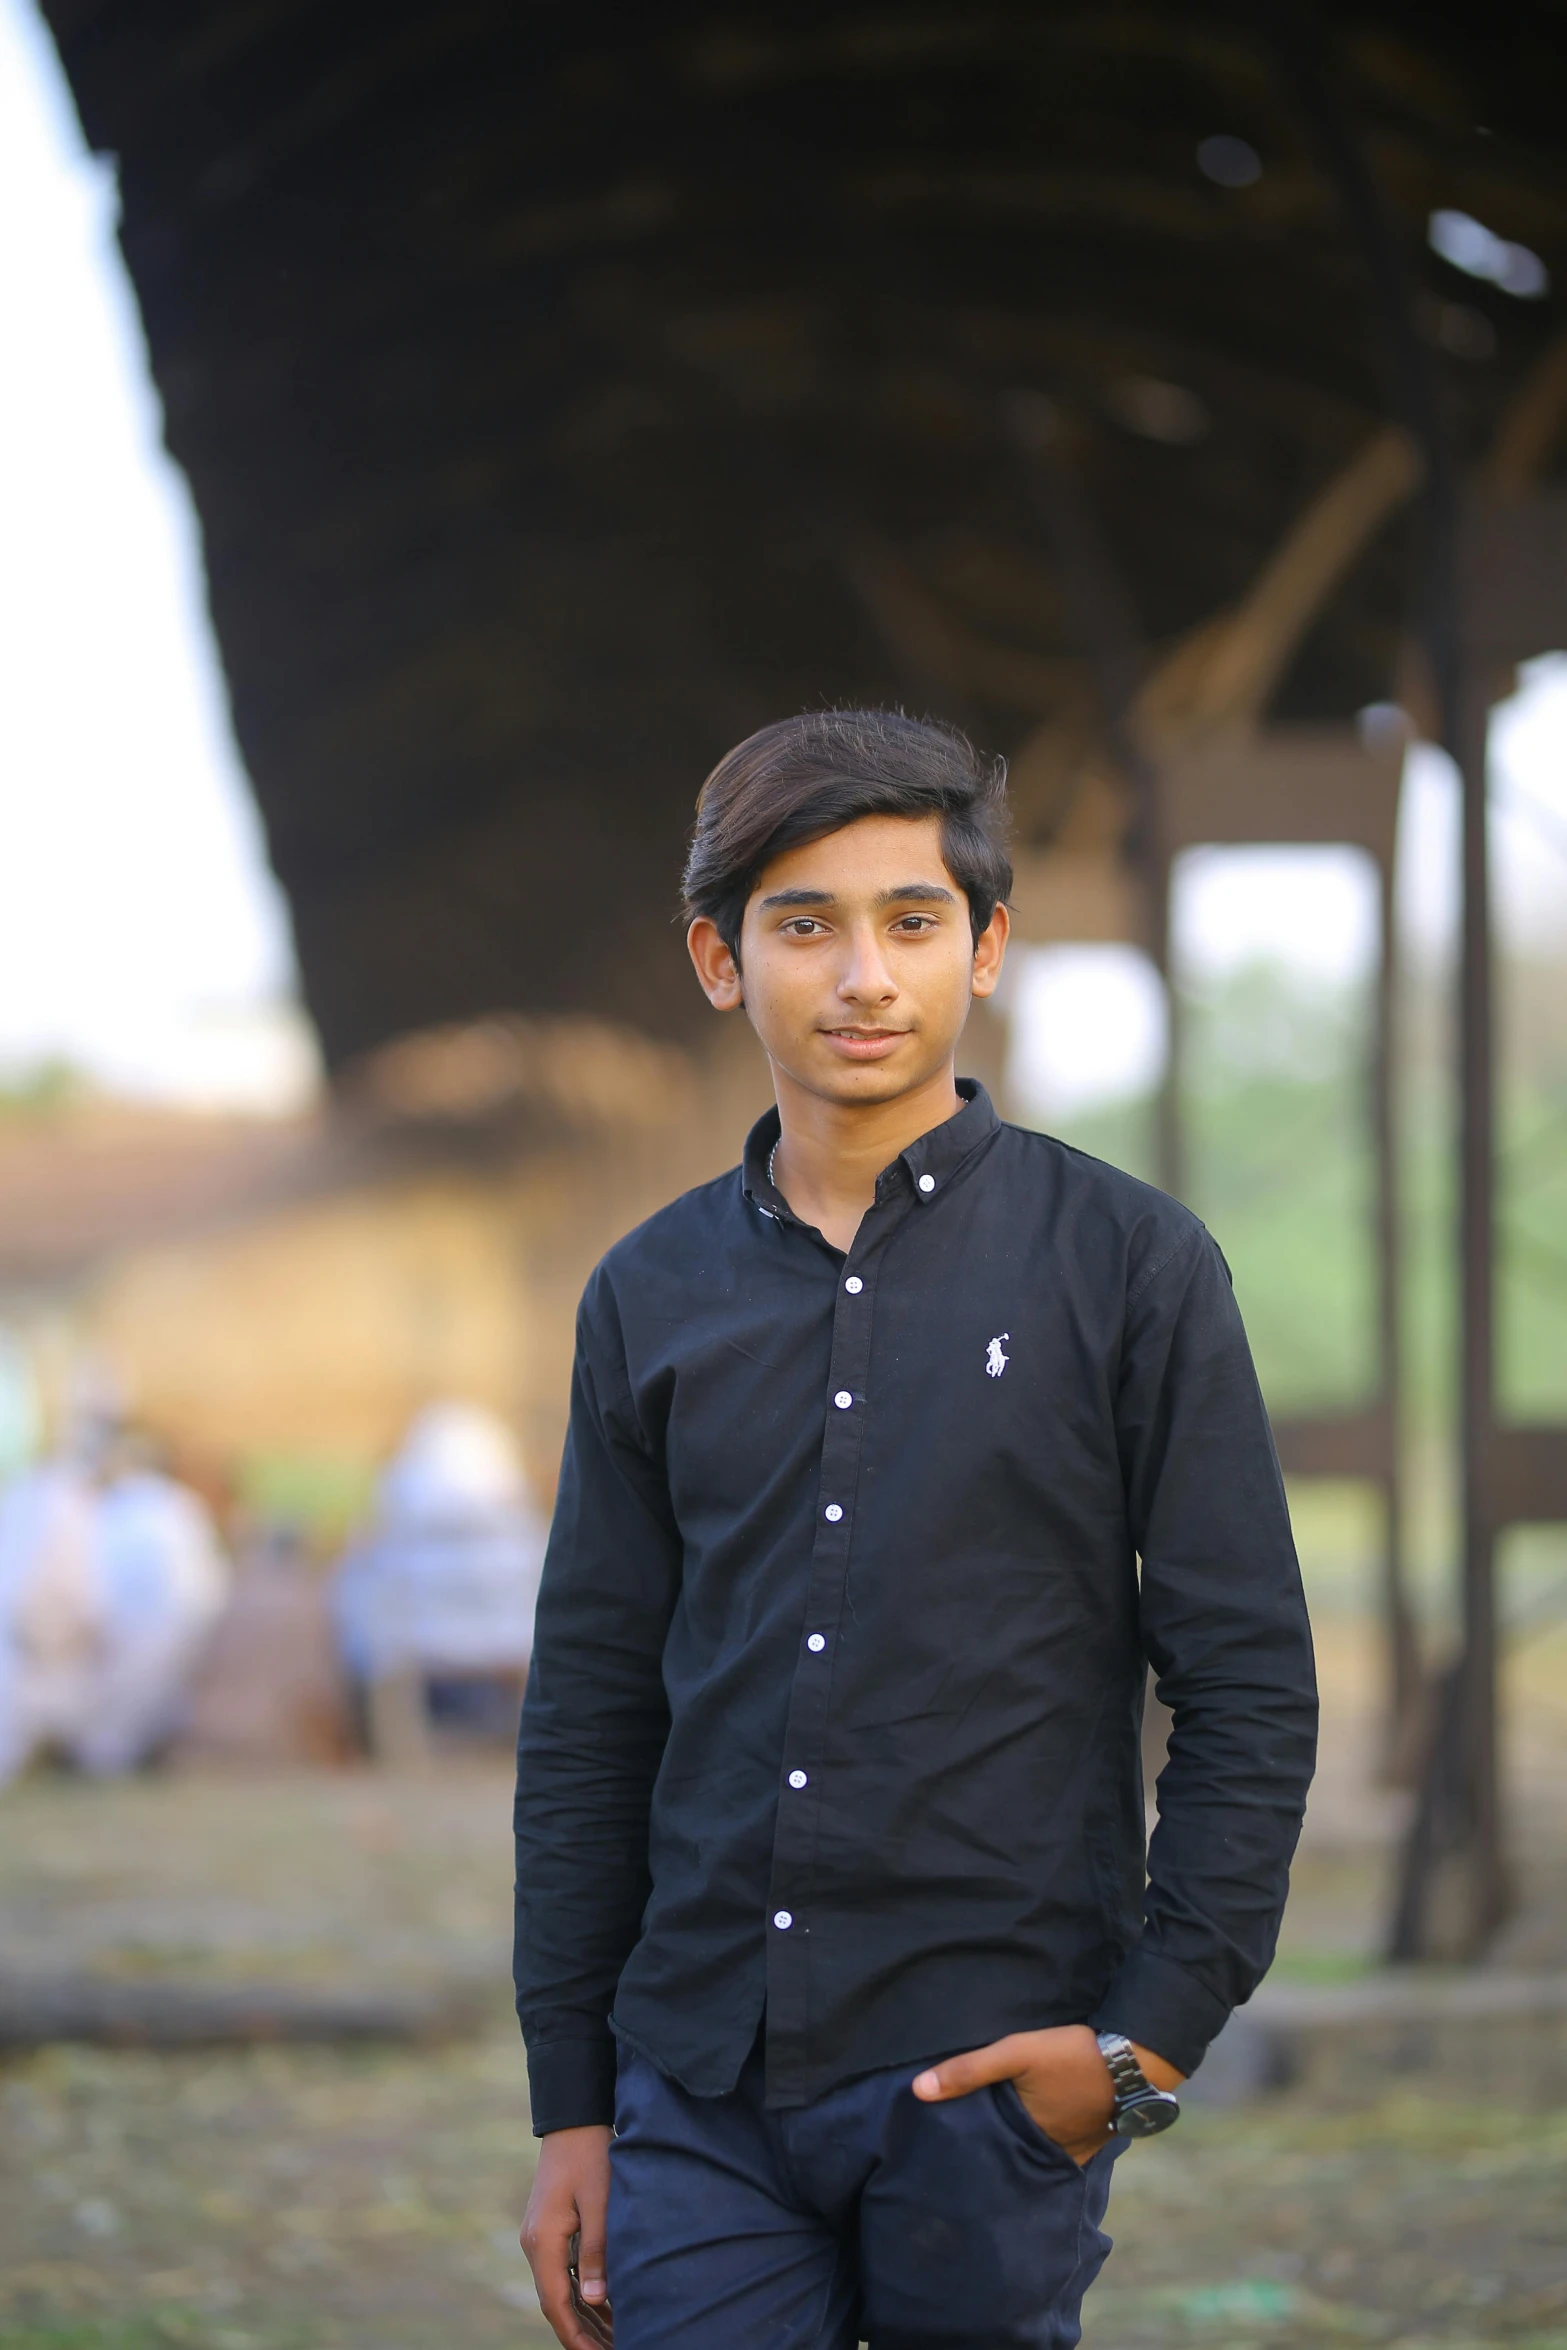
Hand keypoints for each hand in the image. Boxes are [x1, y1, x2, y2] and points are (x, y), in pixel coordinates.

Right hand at [520, 2124, 613, 2348]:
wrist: (574, 2119)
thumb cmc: (591, 2156)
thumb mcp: (600, 2203)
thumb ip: (596, 2251)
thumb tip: (594, 2300)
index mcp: (542, 2241)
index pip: (555, 2304)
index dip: (576, 2336)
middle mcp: (535, 2244)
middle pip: (557, 2303)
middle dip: (583, 2333)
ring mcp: (540, 2237)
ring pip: (561, 2290)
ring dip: (585, 2315)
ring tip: (616, 2338)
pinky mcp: (551, 2230)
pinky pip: (563, 2272)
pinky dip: (583, 2292)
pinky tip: (608, 2306)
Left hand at [911, 2024, 1183, 2165]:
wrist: (1135, 2057)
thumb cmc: (1072, 2054)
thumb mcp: (1017, 2052)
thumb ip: (970, 2070)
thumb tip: (918, 2091)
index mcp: (1027, 2139)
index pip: (987, 2150)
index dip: (966, 2145)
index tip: (943, 2143)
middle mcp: (1049, 2154)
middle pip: (1010, 2153)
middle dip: (991, 2147)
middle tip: (962, 2139)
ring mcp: (1073, 2150)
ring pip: (1033, 2150)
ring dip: (1018, 2142)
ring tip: (993, 2132)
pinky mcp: (1091, 2141)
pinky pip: (1058, 2146)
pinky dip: (1044, 2138)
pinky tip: (1033, 2124)